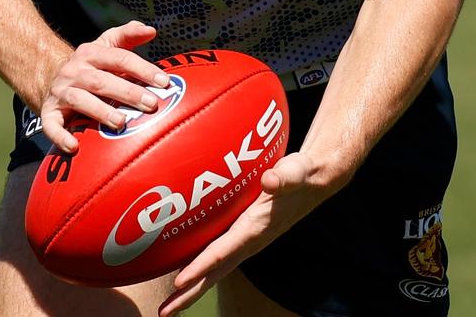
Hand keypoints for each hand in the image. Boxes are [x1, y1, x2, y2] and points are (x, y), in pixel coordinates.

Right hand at [41, 20, 170, 151]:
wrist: (49, 76)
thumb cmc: (90, 64)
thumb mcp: (106, 45)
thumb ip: (128, 35)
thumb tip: (151, 30)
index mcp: (91, 53)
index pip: (120, 58)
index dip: (142, 69)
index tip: (164, 82)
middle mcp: (74, 71)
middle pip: (102, 81)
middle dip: (128, 92)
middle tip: (151, 104)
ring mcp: (60, 92)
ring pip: (80, 100)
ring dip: (100, 111)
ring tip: (121, 123)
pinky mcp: (48, 113)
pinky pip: (51, 125)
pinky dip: (61, 136)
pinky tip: (75, 146)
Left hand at [159, 151, 333, 315]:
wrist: (312, 182)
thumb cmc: (300, 175)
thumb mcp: (295, 172)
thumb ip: (284, 177)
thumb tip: (270, 180)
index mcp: (256, 228)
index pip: (223, 251)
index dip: (201, 267)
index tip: (179, 282)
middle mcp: (248, 241)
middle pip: (214, 273)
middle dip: (190, 293)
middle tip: (164, 312)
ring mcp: (245, 241)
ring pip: (214, 269)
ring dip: (192, 287)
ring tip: (168, 305)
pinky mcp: (243, 235)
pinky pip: (217, 256)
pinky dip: (199, 269)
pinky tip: (182, 271)